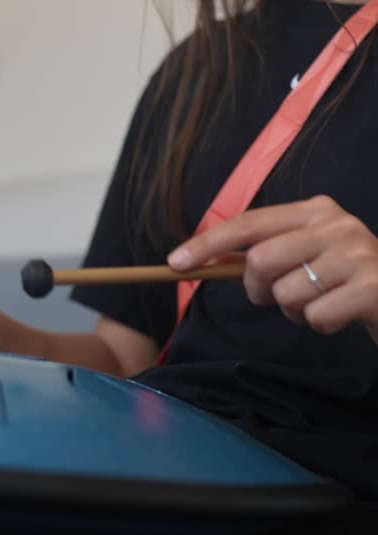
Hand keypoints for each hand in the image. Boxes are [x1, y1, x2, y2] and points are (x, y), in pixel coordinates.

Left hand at [167, 195, 377, 344]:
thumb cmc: (348, 279)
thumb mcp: (310, 254)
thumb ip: (267, 251)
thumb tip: (203, 258)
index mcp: (316, 210)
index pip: (250, 222)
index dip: (210, 243)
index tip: (175, 262)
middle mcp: (337, 225)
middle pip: (261, 261)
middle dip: (259, 289)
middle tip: (279, 298)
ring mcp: (356, 254)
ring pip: (287, 294)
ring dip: (296, 311)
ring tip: (321, 303)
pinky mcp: (372, 288)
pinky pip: (317, 317)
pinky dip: (320, 324)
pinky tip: (341, 314)